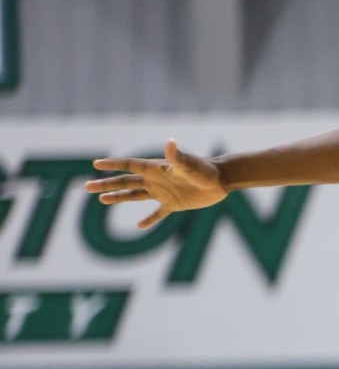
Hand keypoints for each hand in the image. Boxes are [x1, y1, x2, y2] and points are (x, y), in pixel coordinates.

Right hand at [86, 140, 225, 228]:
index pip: (129, 165)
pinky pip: (158, 213)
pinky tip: (140, 225)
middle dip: (106, 184)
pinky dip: (150, 220)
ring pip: (135, 195)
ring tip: (102, 200)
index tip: (96, 164)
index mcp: (156, 169)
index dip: (113, 164)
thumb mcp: (189, 164)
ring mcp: (163, 192)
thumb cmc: (205, 170)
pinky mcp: (174, 204)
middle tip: (87, 187)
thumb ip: (177, 156)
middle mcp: (156, 180)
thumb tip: (170, 142)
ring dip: (119, 197)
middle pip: (126, 182)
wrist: (221, 181)